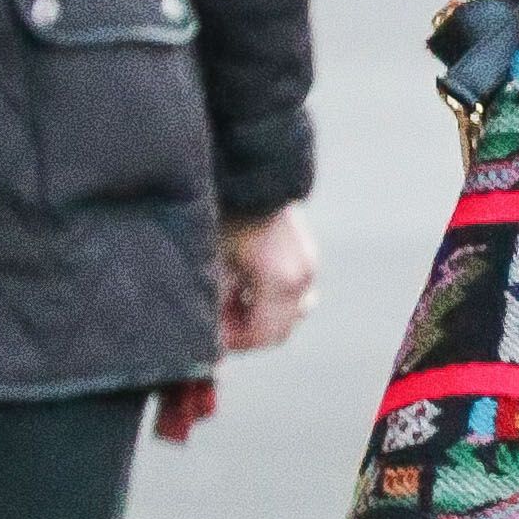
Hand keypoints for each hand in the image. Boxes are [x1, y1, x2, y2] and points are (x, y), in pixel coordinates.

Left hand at [219, 203, 317, 353]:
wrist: (246, 169)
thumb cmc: (223, 210)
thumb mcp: (211, 262)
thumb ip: (213, 308)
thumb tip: (212, 350)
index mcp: (282, 280)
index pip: (264, 336)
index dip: (233, 340)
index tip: (209, 332)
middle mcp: (304, 275)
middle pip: (279, 328)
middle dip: (244, 328)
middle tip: (214, 313)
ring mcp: (309, 263)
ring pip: (287, 312)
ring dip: (256, 312)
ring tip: (226, 292)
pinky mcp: (305, 253)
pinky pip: (291, 292)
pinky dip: (266, 295)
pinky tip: (239, 276)